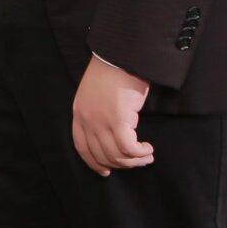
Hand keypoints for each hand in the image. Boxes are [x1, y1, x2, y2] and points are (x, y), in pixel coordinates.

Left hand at [70, 55, 153, 176]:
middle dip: (121, 164)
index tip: (105, 171)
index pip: (82, 147)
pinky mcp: (118, 120)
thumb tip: (112, 135)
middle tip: (138, 162)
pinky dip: (139, 153)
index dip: (94, 163)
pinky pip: (128, 148)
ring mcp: (101, 122)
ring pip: (116, 155)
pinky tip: (147, 149)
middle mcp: (87, 120)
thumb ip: (98, 113)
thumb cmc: (114, 71)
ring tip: (146, 156)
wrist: (121, 55)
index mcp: (79, 113)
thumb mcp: (97, 94)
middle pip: (101, 155)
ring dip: (134, 160)